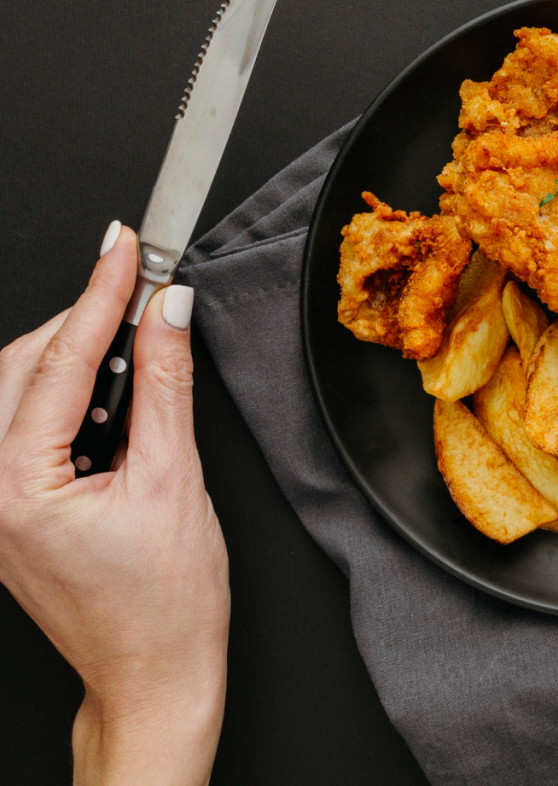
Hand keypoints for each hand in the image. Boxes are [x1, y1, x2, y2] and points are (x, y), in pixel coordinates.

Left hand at [0, 223, 228, 785]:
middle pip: (23, 367)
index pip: (60, 361)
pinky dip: (67, 396)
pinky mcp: (8, 509)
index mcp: (17, 487)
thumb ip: (165, 384)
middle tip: (143, 286)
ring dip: (76, 357)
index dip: (101, 294)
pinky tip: (111, 393)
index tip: (125, 247)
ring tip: (136, 342)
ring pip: (18, 392)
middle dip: (85, 321)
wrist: (155, 673)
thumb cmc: (166, 604)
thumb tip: (168, 314)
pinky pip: (24, 426)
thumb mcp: (176, 479)